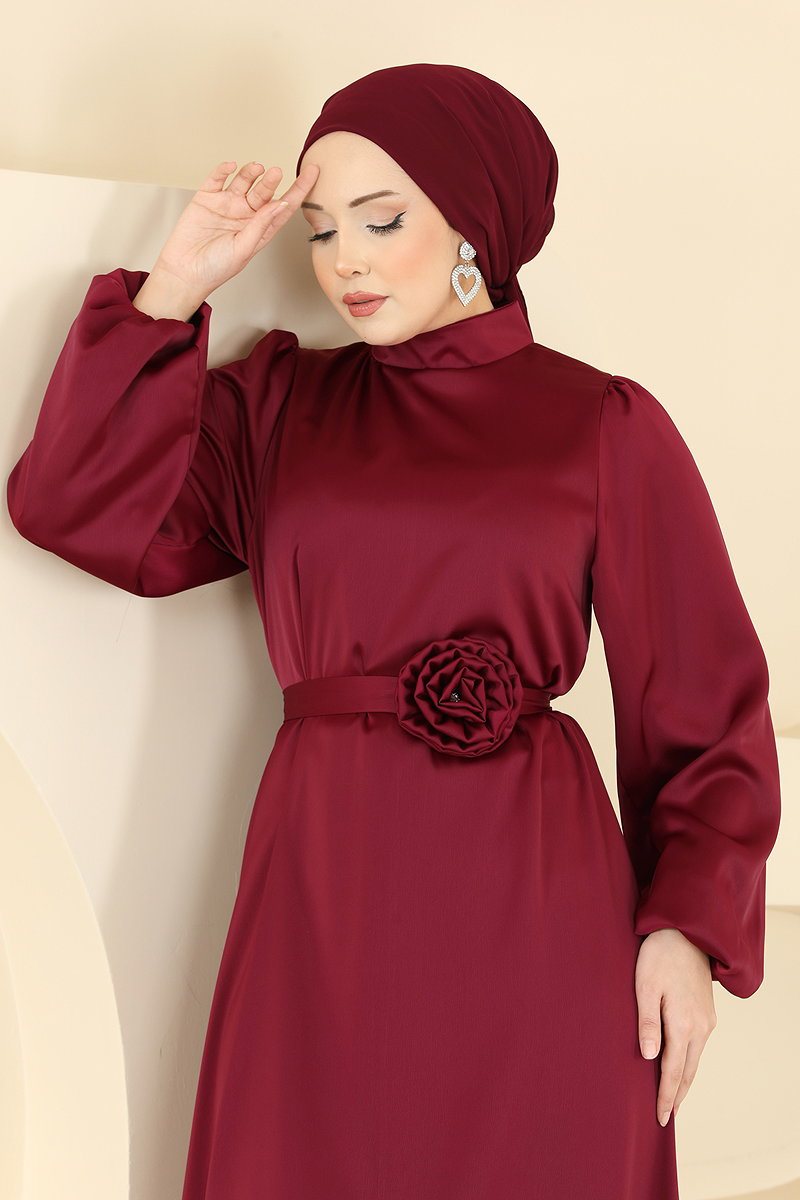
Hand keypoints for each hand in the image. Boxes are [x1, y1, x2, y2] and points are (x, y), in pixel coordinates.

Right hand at [149, 159, 320, 304]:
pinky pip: (217, 179)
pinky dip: (224, 170)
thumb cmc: (215, 269)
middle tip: (276, 173)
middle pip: (264, 192)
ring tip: (257, 168)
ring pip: (243, 181)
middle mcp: (245, 215)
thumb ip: (261, 225)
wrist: (184, 272)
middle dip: (272, 182)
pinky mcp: (207, 199)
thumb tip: (279, 204)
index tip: (314, 172)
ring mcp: (227, 205)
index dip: (300, 189)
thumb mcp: (243, 249)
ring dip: (251, 172)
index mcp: (260, 230)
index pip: (284, 206)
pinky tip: (231, 166)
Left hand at [635, 927, 717, 1125]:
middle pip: (687, 1071)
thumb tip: (650, 1058)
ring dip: (683, 1081)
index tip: (661, 1118)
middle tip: (666, 1117)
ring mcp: (706, 1020)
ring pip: (694, 1060)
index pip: (672, 1071)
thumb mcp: (645, 986)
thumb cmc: (659, 956)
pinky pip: (697, 1046)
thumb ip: (647, 1022)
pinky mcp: (706, 1012)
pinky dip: (688, 1063)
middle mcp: (700, 1027)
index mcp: (682, 1024)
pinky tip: (680, 1066)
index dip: (665, 1096)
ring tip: (672, 1099)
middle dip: (676, 1095)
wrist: (686, 933)